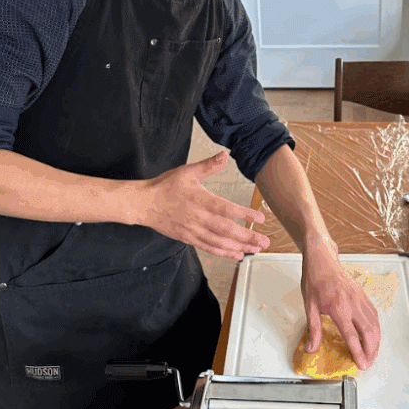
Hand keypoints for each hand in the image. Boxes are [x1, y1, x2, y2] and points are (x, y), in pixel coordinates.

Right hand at [133, 151, 270, 259]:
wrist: (144, 204)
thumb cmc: (165, 187)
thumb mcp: (187, 171)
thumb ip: (208, 165)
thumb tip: (225, 155)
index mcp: (201, 200)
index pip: (226, 209)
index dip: (244, 214)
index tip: (259, 218)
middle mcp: (199, 218)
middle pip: (227, 230)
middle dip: (248, 237)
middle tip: (264, 241)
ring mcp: (194, 231)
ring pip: (220, 242)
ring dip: (239, 247)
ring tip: (256, 249)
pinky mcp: (189, 239)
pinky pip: (209, 248)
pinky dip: (224, 253)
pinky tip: (237, 254)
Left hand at [300, 237, 380, 370]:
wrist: (323, 259)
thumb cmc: (314, 280)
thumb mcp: (309, 305)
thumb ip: (313, 329)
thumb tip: (311, 349)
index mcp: (338, 308)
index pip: (351, 336)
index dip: (358, 352)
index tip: (362, 365)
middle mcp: (353, 304)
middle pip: (368, 332)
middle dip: (371, 350)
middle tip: (368, 363)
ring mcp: (360, 299)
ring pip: (374, 324)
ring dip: (376, 341)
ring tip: (372, 353)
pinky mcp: (363, 295)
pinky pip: (374, 314)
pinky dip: (376, 328)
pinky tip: (373, 335)